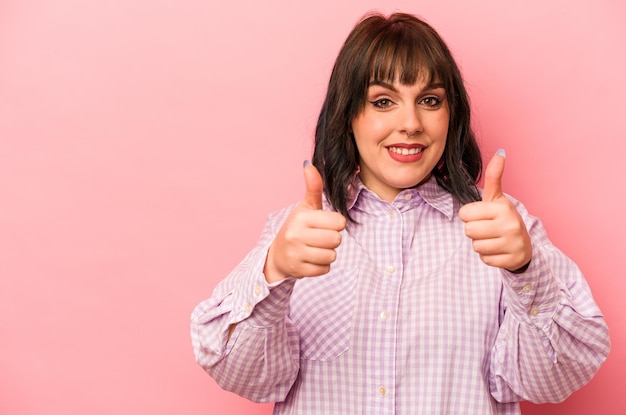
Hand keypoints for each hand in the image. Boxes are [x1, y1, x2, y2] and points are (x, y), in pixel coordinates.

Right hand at [264, 162, 346, 282]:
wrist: (277, 256)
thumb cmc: (297, 228)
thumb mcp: (305, 208)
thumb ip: (312, 188)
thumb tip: (309, 165)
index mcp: (301, 217)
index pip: (339, 222)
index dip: (335, 224)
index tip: (324, 225)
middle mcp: (296, 235)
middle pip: (336, 240)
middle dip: (332, 240)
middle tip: (319, 238)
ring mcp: (296, 253)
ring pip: (332, 255)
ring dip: (327, 254)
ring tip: (314, 249)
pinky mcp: (299, 270)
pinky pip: (325, 269)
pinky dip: (321, 266)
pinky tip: (310, 259)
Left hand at [458, 150, 531, 271]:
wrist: (524, 244)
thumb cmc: (503, 219)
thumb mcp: (497, 198)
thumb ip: (494, 177)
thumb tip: (500, 153)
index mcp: (502, 207)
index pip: (464, 214)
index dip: (470, 216)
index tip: (483, 216)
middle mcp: (509, 224)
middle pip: (468, 231)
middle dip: (474, 231)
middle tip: (488, 229)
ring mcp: (512, 243)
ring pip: (476, 246)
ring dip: (481, 244)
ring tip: (494, 239)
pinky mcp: (512, 260)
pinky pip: (485, 260)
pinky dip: (489, 257)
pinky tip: (499, 250)